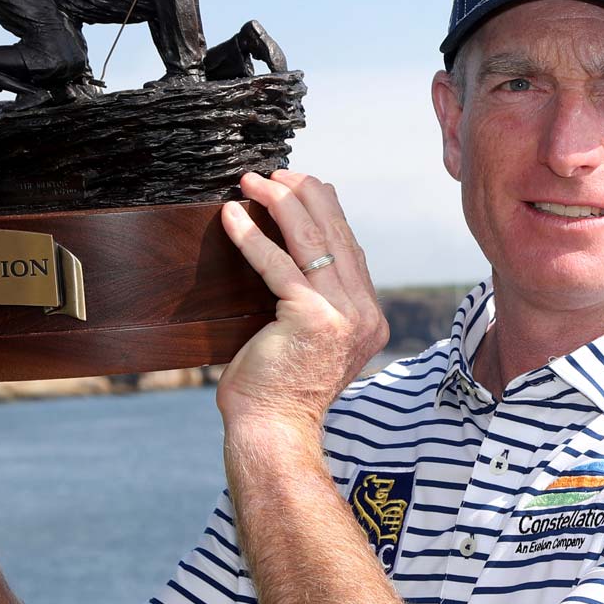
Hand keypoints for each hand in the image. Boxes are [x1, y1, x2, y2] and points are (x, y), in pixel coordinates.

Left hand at [216, 171, 388, 435]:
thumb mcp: (310, 339)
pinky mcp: (312, 318)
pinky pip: (278, 265)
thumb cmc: (278, 389)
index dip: (325, 210)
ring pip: (313, 241)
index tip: (299, 184)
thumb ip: (316, 301)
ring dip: (280, 202)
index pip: (350, 248)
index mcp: (370, 318)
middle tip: (274, 172)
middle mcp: (365, 314)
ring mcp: (344, 315)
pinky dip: (253, 236)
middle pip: (337, 234)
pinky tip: (233, 216)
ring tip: (254, 181)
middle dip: (304, 194)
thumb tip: (299, 255)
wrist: (274, 431)